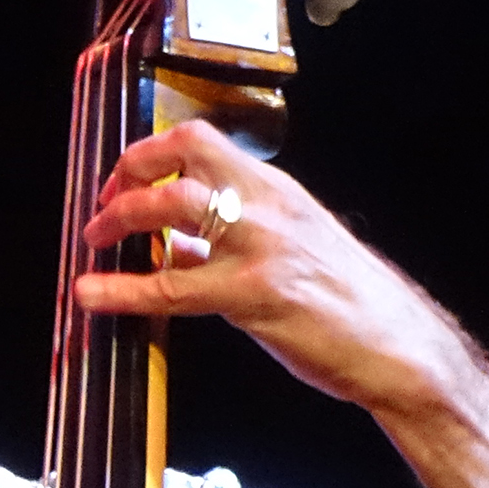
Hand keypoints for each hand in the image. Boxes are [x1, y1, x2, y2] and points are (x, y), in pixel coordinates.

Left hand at [75, 120, 472, 419]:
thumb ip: (233, 243)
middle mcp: (268, 205)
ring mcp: (261, 246)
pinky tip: (92, 296)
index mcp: (276, 190)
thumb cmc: (348, 306)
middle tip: (100, 211)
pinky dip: (123, 290)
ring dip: (120, 220)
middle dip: (126, 176)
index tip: (123, 179)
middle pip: (182, 157)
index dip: (149, 152)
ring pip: (172, 209)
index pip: (201, 141)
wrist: (396, 346)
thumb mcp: (292, 252)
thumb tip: (177, 248)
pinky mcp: (255, 295)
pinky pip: (173, 288)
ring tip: (94, 244)